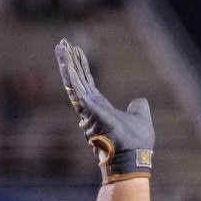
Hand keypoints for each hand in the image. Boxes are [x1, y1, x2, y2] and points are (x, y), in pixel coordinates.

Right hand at [55, 37, 154, 180]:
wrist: (134, 157)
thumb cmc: (136, 142)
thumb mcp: (140, 117)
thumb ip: (138, 107)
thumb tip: (138, 100)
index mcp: (100, 108)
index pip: (87, 83)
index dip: (82, 66)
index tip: (76, 50)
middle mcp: (90, 108)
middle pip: (77, 79)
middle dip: (69, 61)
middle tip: (61, 43)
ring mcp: (89, 110)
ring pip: (74, 83)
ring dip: (67, 64)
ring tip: (60, 46)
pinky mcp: (91, 112)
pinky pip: (79, 92)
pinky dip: (72, 78)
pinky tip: (67, 65)